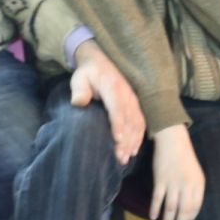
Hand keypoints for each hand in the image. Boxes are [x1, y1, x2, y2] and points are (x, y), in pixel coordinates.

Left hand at [72, 41, 143, 163]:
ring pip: (137, 123)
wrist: (100, 62)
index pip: (117, 108)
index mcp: (113, 87)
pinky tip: (133, 150)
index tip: (118, 140)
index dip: (118, 124)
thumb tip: (78, 102)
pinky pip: (141, 122)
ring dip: (133, 141)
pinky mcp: (135, 105)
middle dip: (126, 140)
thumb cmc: (88, 73)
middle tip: (120, 157)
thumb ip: (79, 90)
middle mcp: (126, 94)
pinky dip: (138, 137)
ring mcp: (133, 100)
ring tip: (126, 158)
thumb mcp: (79, 77)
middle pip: (129, 119)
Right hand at [149, 124, 206, 219]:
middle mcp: (187, 186)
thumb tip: (189, 210)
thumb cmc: (185, 159)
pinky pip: (157, 198)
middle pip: (184, 212)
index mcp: (198, 185)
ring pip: (170, 208)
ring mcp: (173, 183)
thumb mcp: (195, 174)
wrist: (173, 141)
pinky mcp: (160, 179)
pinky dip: (155, 209)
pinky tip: (153, 217)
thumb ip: (194, 191)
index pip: (195, 209)